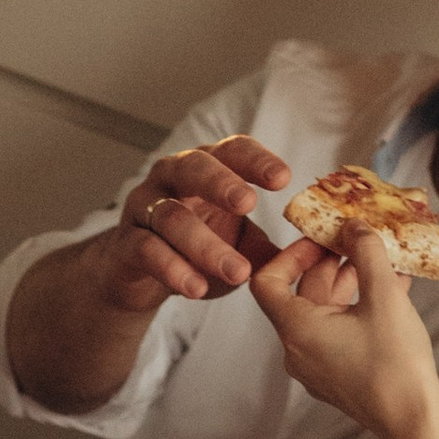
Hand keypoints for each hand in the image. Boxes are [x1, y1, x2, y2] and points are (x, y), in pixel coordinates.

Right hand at [84, 138, 288, 317]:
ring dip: (205, 244)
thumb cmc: (193, 248)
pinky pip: (147, 250)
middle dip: (221, 183)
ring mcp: (145, 207)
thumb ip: (268, 246)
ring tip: (237, 273)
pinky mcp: (126, 242)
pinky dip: (172, 269)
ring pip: (171, 216)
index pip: (232, 150)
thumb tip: (312, 256)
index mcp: (206, 168)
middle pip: (194, 167)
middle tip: (248, 203)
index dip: (256, 161)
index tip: (284, 179)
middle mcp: (171, 178)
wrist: (138, 276)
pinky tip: (195, 287)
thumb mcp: (237, 245)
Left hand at [249, 227, 438, 438]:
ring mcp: (317, 366)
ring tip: (383, 260)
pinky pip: (340, 331)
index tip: (321, 239)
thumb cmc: (396, 364)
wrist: (415, 422)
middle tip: (358, 240)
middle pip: (302, 293)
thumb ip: (367, 252)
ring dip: (352, 281)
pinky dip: (359, 306)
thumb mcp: (384, 296)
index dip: (290, 253)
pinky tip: (394, 287)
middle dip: (331, 262)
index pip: (267, 282)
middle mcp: (298, 350)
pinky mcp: (339, 376)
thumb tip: (354, 225)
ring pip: (326, 311)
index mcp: (296, 330)